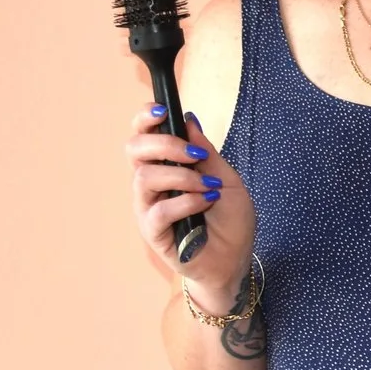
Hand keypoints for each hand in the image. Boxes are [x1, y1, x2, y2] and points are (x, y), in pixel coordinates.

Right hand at [124, 105, 256, 307]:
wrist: (236, 259)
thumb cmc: (230, 221)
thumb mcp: (226, 178)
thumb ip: (206, 152)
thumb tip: (189, 120)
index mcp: (165, 167)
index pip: (142, 136)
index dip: (145, 119)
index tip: (162, 110)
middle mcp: (151, 185)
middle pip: (134, 150)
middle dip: (163, 144)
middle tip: (194, 155)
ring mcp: (149, 208)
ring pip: (144, 178)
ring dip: (181, 177)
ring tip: (208, 187)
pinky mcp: (153, 232)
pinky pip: (158, 210)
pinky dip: (185, 202)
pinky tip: (205, 203)